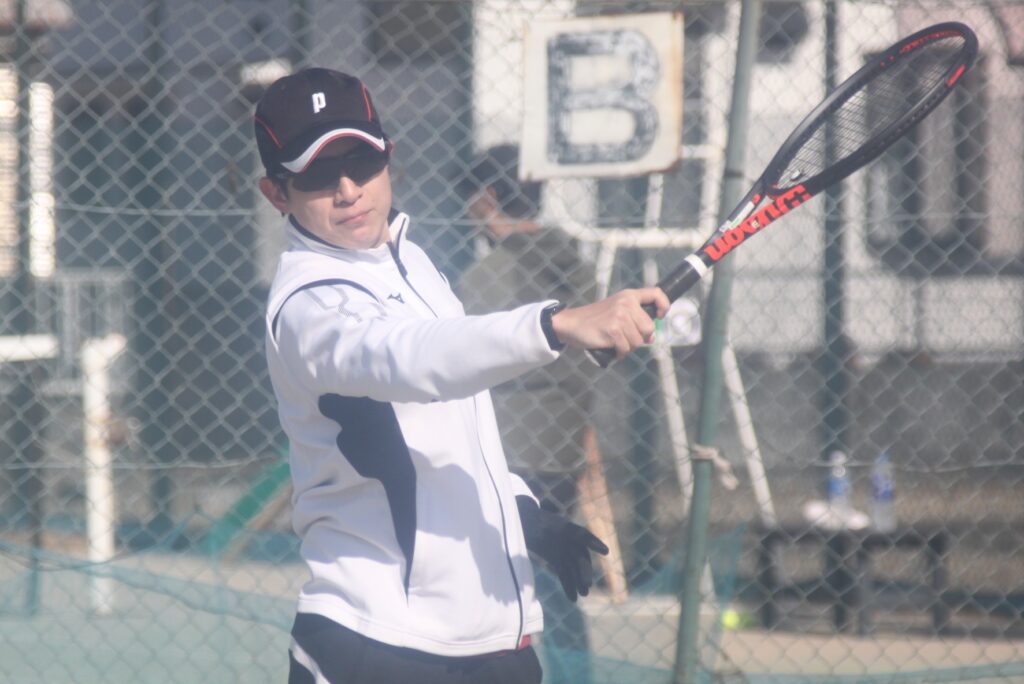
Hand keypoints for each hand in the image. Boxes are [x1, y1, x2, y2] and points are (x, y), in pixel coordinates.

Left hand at [516, 495, 608, 600]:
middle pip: (580, 556)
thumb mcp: (531, 523)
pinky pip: (566, 573)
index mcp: (565, 527)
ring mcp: (564, 550)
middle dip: (584, 571)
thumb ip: (535, 531)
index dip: (594, 542)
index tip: (605, 551)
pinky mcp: (558, 559)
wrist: (522, 523)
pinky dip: (569, 585)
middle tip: (587, 584)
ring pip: (575, 568)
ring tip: (584, 594)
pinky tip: (573, 598)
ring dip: (579, 581)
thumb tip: (537, 537)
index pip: (582, 535)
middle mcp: (569, 539)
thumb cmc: (527, 521)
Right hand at [550, 288, 669, 359]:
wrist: (571, 323)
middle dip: (640, 338)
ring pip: (638, 341)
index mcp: (629, 296)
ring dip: (628, 347)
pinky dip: (620, 353)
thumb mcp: (616, 309)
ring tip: (616, 341)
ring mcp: (620, 316)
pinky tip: (611, 348)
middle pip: (650, 328)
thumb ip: (635, 318)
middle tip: (626, 338)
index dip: (664, 305)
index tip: (660, 316)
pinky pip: (626, 349)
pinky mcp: (613, 330)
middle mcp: (626, 303)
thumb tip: (652, 338)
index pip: (656, 294)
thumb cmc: (596, 319)